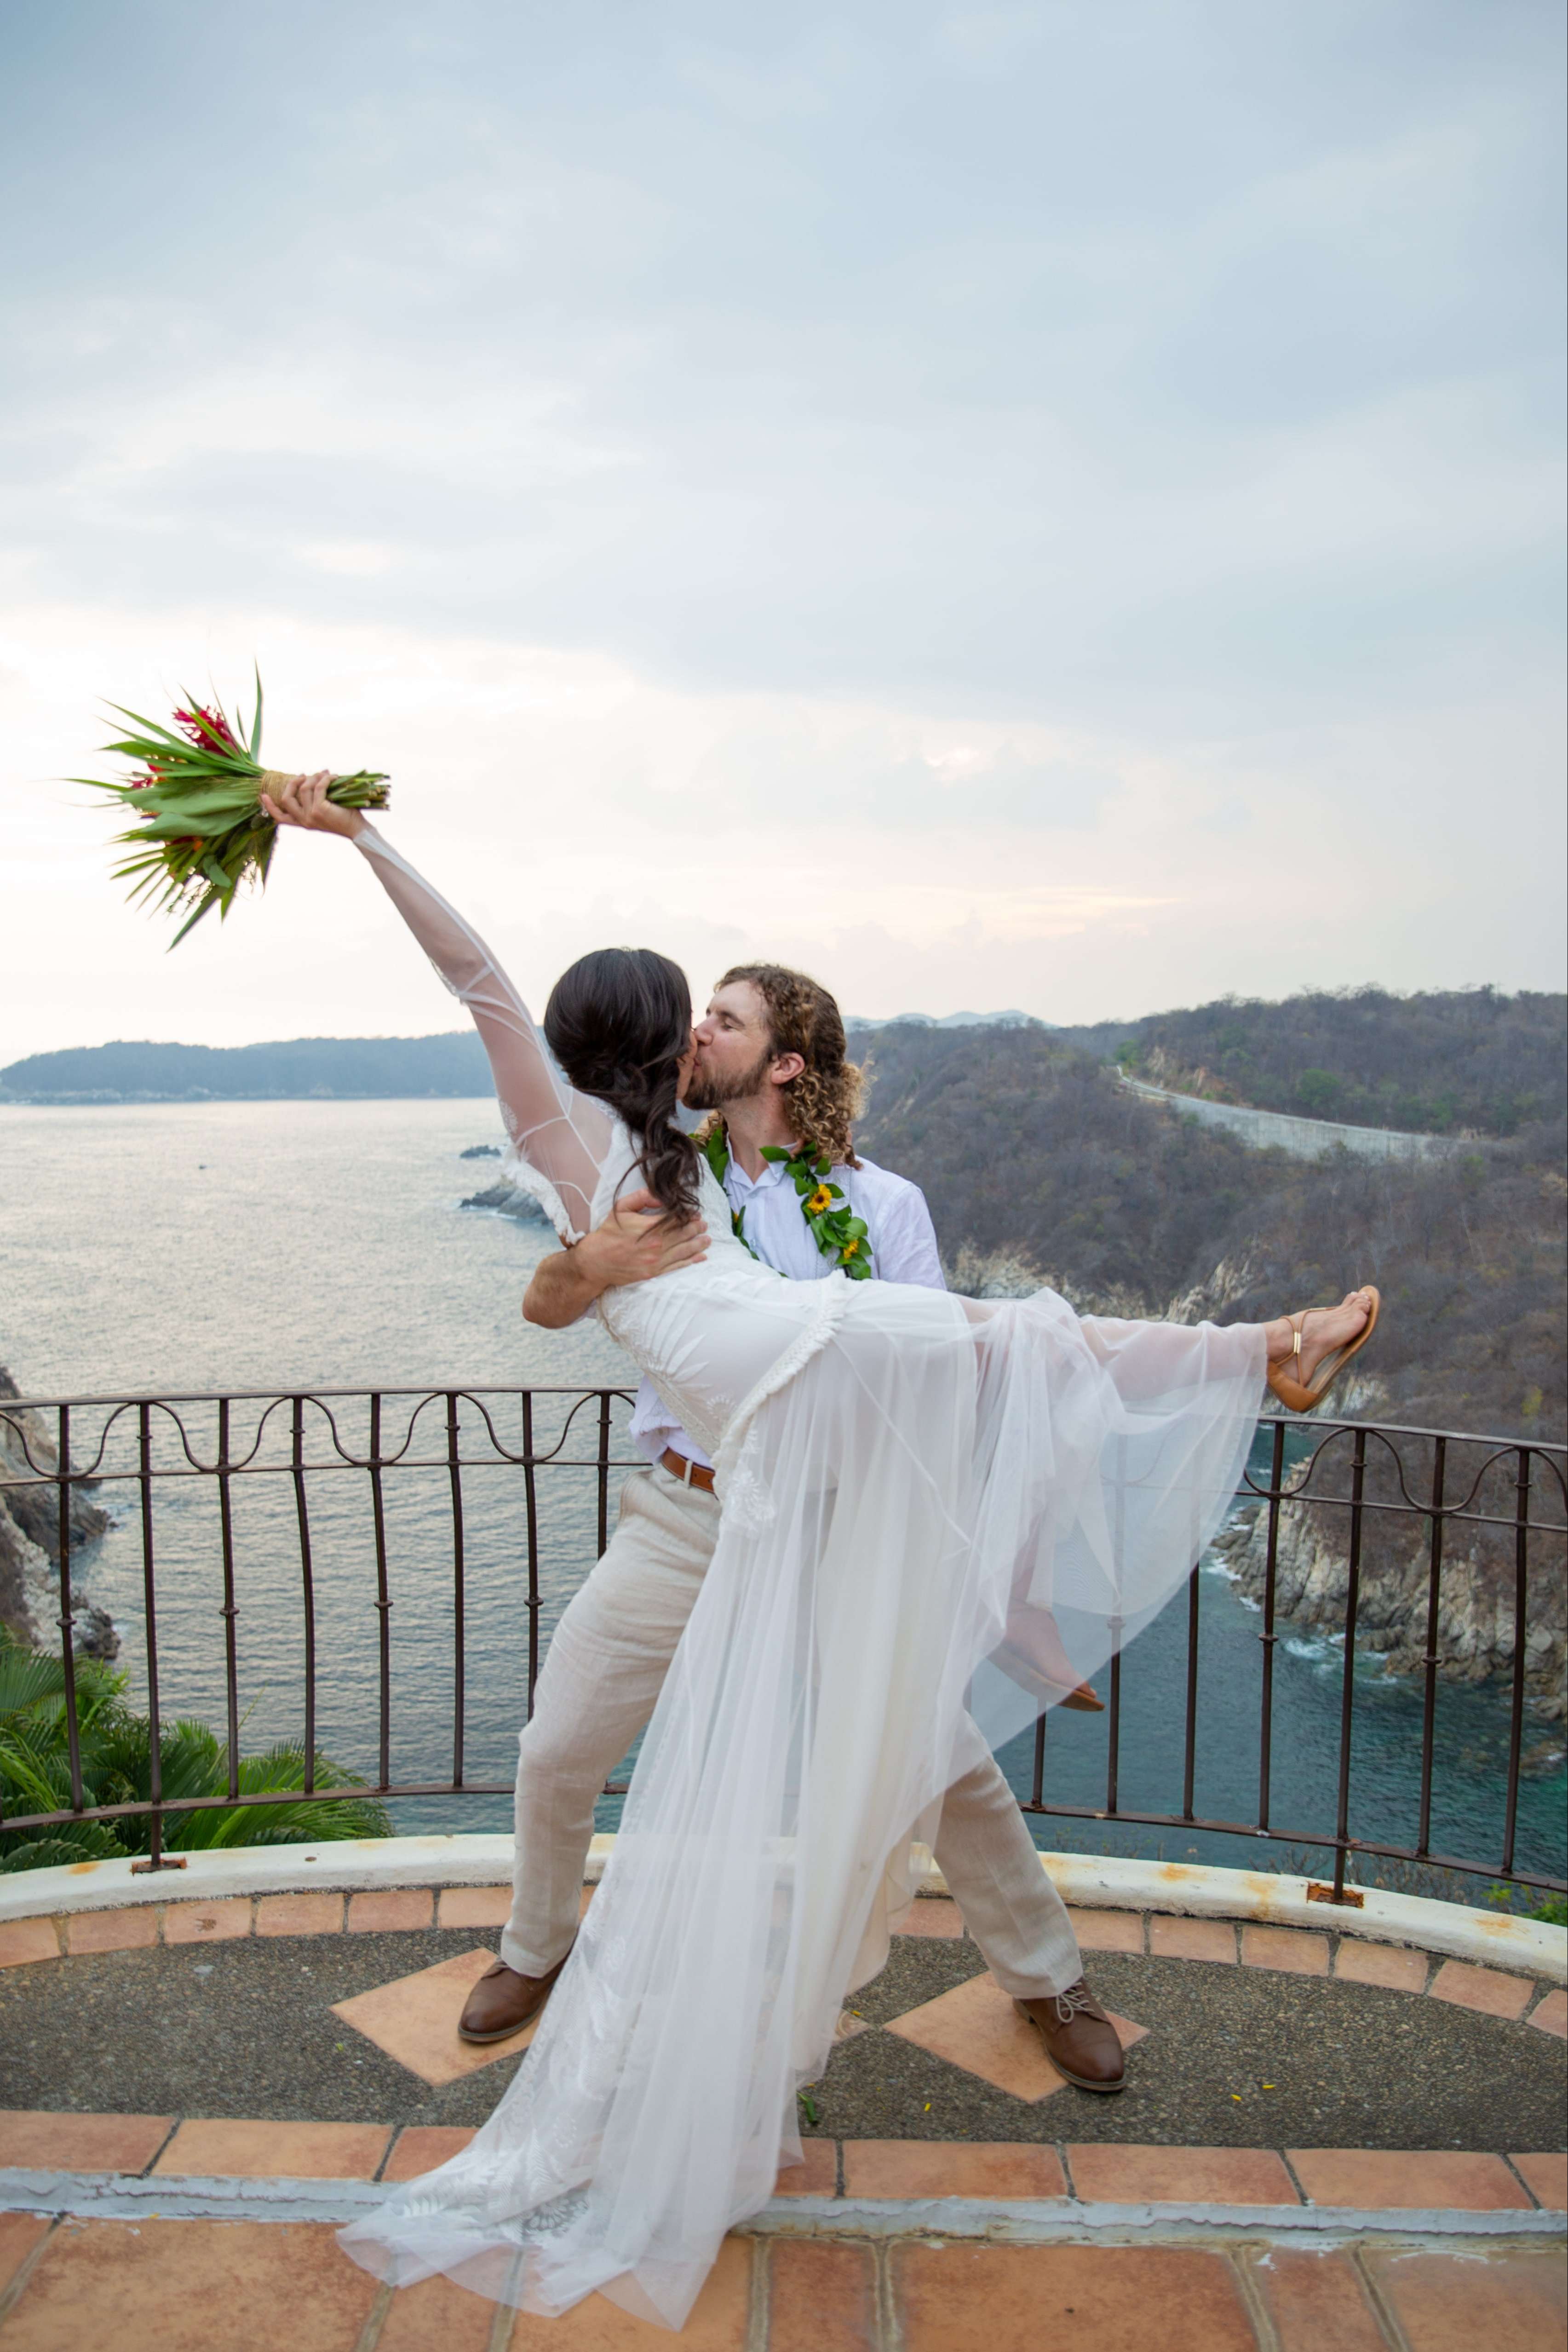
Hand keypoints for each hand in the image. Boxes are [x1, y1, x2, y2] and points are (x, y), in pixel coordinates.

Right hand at [258, 769, 365, 839]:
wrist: (358, 829)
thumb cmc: (344, 818)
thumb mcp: (323, 809)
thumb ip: (313, 799)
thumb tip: (309, 777)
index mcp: (302, 823)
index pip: (280, 818)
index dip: (270, 807)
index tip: (263, 796)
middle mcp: (304, 821)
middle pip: (286, 798)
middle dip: (293, 782)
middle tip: (304, 775)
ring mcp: (311, 816)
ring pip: (303, 789)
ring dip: (314, 777)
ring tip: (325, 774)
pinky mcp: (320, 809)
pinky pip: (318, 787)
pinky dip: (325, 778)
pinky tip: (333, 777)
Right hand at [576, 1190, 709, 1289]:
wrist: (595, 1261)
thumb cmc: (608, 1233)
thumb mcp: (621, 1208)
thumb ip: (641, 1197)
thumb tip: (661, 1196)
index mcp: (649, 1228)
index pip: (676, 1219)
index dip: (689, 1216)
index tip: (696, 1213)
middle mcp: (655, 1245)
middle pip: (683, 1235)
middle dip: (696, 1229)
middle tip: (704, 1225)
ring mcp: (655, 1261)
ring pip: (683, 1251)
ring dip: (698, 1244)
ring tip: (707, 1239)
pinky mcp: (653, 1273)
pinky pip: (677, 1267)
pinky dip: (691, 1262)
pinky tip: (701, 1257)